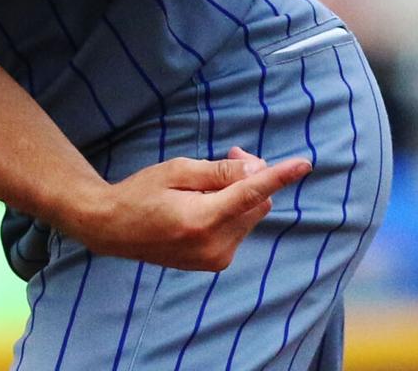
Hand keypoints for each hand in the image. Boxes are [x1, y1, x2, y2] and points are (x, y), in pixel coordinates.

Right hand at [63, 146, 310, 271]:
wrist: (113, 229)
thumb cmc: (140, 192)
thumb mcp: (176, 171)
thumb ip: (217, 171)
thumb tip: (256, 169)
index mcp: (203, 219)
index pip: (251, 194)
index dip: (278, 176)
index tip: (304, 164)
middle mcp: (216, 246)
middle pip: (256, 204)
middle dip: (250, 177)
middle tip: (230, 153)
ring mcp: (216, 259)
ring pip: (250, 217)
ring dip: (240, 195)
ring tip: (206, 181)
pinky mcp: (215, 263)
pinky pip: (238, 229)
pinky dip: (231, 211)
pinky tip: (204, 202)